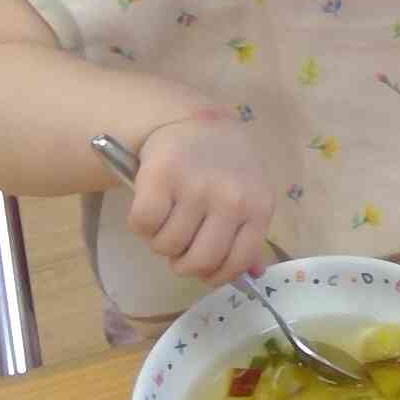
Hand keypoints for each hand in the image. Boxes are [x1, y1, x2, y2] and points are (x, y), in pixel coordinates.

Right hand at [127, 112, 276, 282]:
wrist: (193, 122)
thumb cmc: (222, 167)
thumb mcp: (248, 195)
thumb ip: (248, 234)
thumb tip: (251, 277)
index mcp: (258, 207)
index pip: (237, 263)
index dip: (214, 275)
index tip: (203, 270)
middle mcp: (231, 199)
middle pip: (199, 262)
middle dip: (182, 264)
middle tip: (179, 248)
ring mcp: (196, 188)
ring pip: (167, 246)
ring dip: (160, 242)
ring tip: (167, 219)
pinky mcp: (160, 177)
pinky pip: (143, 225)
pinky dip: (141, 225)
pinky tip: (152, 206)